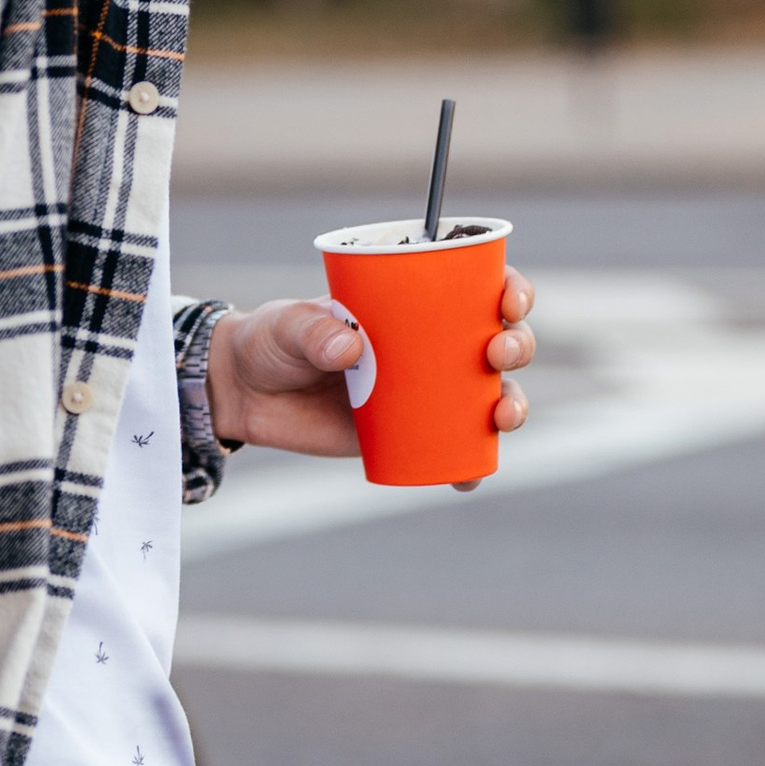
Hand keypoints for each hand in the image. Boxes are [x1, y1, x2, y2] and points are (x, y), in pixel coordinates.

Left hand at [206, 281, 536, 458]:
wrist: (246, 393)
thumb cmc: (272, 341)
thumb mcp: (288, 326)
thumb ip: (313, 330)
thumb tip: (350, 347)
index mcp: (415, 302)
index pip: (479, 289)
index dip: (511, 291)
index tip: (508, 301)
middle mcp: (431, 345)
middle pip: (500, 342)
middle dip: (518, 347)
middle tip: (496, 355)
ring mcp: (424, 392)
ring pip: (489, 398)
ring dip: (512, 406)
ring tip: (502, 416)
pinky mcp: (408, 434)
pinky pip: (453, 451)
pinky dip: (469, 466)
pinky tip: (470, 476)